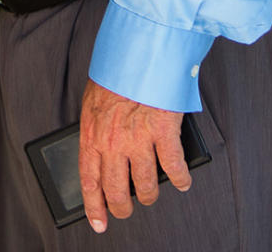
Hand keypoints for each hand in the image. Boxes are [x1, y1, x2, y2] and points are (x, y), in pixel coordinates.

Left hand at [78, 80, 190, 233]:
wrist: (140, 48)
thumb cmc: (118, 69)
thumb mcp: (94, 99)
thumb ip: (97, 126)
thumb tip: (102, 150)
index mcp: (92, 131)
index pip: (89, 179)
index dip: (93, 206)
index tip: (99, 222)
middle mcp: (113, 141)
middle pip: (116, 189)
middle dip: (122, 207)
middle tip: (126, 210)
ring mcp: (138, 139)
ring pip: (145, 185)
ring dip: (149, 194)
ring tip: (150, 194)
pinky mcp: (163, 133)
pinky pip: (174, 168)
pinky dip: (180, 178)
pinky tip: (182, 181)